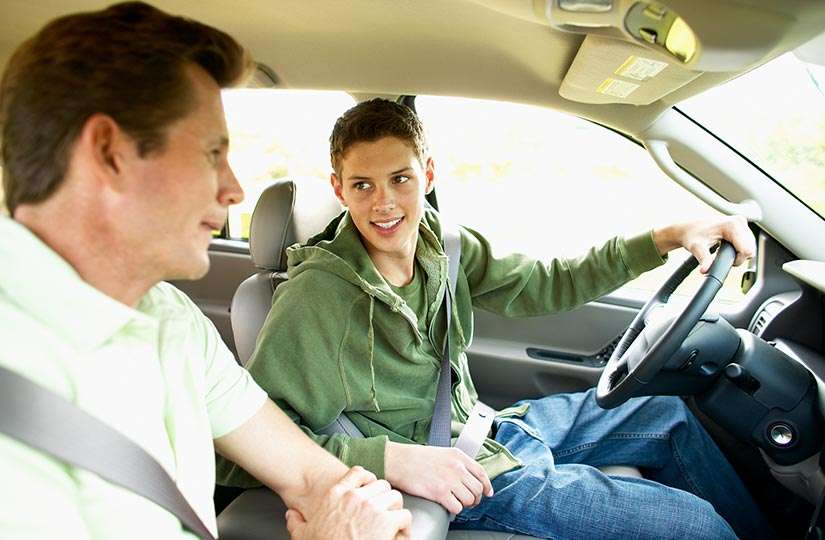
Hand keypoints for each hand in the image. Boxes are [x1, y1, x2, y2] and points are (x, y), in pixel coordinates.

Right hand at [285, 466, 410, 539]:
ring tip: (394, 521)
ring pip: (395, 497)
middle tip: (384, 510)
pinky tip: (400, 534)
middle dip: (384, 497)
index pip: (358, 473)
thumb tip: (291, 515)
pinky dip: (404, 526)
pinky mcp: (386, 522)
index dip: (368, 479)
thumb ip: (296, 521)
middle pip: (381, 485)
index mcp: (335, 496)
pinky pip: (404, 516)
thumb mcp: (303, 534)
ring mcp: (372, 508)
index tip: (371, 488)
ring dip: (396, 509)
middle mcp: (355, 497)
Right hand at [384, 442, 493, 514]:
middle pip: (477, 489)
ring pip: (470, 500)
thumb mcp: (442, 453)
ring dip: (465, 505)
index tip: (488, 493)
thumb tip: (468, 478)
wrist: (398, 461)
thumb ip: (456, 463)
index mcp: (458, 456)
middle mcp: (457, 467)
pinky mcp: (440, 492)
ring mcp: (449, 480)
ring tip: (457, 503)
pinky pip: (457, 507)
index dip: (487, 485)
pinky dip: (454, 510)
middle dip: (475, 498)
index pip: (481, 473)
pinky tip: (448, 506)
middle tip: (468, 502)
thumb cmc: (416, 457)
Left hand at [652, 215, 755, 273]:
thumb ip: (704, 259)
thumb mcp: (696, 248)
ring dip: (738, 253)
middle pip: (750, 249)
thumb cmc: (691, 235)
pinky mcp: (741, 225)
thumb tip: (705, 270)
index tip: (723, 259)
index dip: (737, 260)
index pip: (747, 250)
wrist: (687, 228)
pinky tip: (726, 246)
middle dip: (738, 257)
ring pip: (750, 246)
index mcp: (732, 225)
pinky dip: (739, 248)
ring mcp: (741, 222)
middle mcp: (740, 221)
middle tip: (720, 254)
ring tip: (722, 250)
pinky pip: (747, 242)